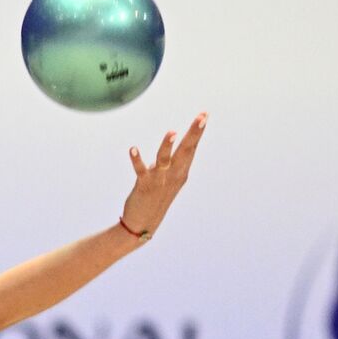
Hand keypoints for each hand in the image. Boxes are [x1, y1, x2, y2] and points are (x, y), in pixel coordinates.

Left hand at [121, 111, 207, 239]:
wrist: (143, 224)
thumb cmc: (156, 198)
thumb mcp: (167, 178)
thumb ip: (170, 162)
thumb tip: (169, 146)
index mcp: (181, 172)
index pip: (191, 148)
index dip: (198, 131)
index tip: (205, 114)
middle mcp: (173, 175)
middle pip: (185, 151)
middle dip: (194, 133)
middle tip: (202, 117)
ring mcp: (159, 181)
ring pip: (164, 161)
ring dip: (167, 146)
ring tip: (172, 132)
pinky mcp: (144, 187)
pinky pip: (140, 171)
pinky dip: (137, 160)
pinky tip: (132, 149)